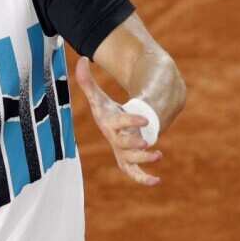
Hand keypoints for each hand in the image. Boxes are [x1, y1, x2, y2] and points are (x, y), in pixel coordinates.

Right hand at [74, 56, 161, 185]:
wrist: (115, 125)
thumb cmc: (107, 111)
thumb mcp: (99, 97)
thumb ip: (88, 81)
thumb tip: (80, 59)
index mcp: (108, 124)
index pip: (118, 123)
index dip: (130, 122)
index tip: (144, 120)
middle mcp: (115, 140)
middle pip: (123, 144)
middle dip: (134, 145)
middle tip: (146, 143)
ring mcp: (123, 151)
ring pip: (130, 160)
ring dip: (144, 160)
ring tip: (158, 154)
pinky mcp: (130, 161)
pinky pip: (134, 173)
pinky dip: (144, 179)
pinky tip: (157, 181)